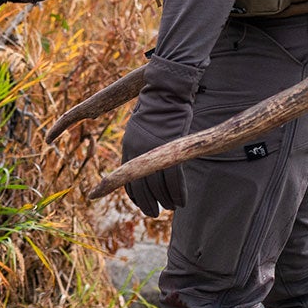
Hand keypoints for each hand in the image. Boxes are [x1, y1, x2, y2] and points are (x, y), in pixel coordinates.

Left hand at [121, 55, 203, 216]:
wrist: (165, 93)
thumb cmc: (155, 107)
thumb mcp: (139, 128)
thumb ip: (140, 145)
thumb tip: (143, 160)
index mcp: (128, 149)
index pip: (126, 180)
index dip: (134, 196)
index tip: (140, 204)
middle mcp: (137, 154)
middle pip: (141, 188)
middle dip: (147, 204)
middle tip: (154, 213)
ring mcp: (154, 154)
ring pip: (159, 188)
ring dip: (165, 201)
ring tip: (171, 207)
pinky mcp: (171, 152)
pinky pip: (174, 182)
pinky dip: (178, 195)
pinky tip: (181, 201)